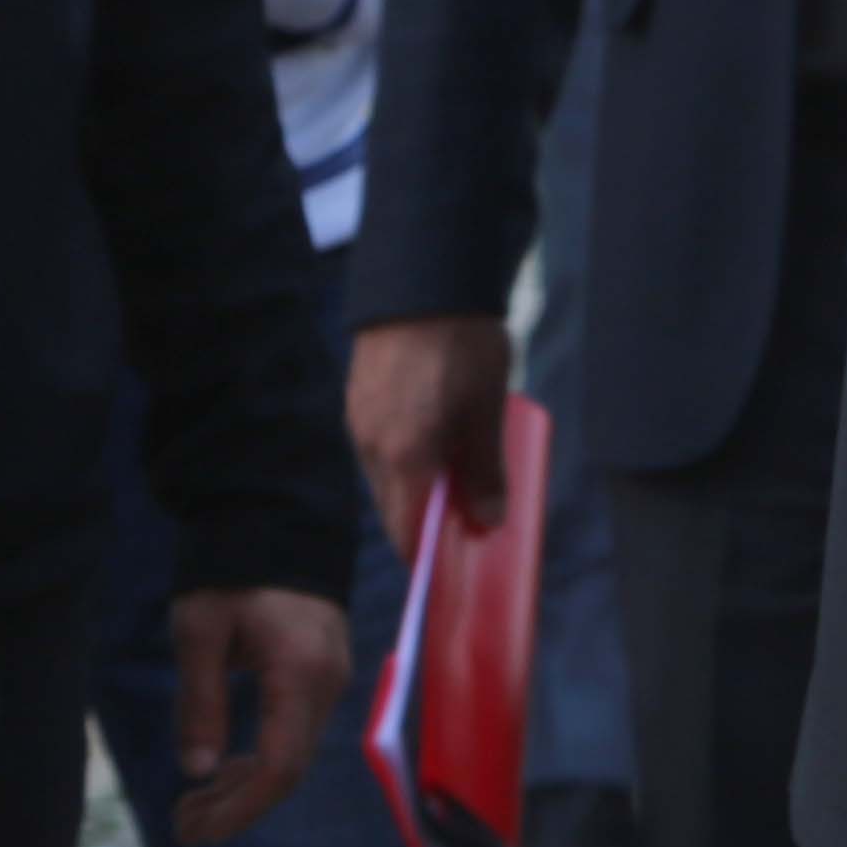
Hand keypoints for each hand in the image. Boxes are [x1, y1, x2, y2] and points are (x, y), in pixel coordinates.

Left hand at [166, 585, 352, 846]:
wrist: (276, 519)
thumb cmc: (231, 571)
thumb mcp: (199, 633)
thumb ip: (200, 703)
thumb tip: (198, 772)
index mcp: (300, 673)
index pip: (279, 767)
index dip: (238, 809)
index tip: (193, 831)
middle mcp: (328, 683)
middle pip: (288, 770)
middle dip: (234, 807)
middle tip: (181, 826)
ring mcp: (331, 679)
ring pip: (293, 755)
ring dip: (244, 788)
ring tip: (191, 805)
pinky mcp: (323, 674)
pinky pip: (296, 733)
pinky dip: (260, 760)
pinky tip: (224, 768)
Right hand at [350, 314, 517, 569]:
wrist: (424, 275)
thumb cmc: (463, 343)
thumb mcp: (488, 408)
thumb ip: (486, 469)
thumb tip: (489, 521)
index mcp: (405, 455)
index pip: (409, 532)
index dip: (430, 557)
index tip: (453, 571)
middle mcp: (372, 446)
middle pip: (396, 509)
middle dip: (427, 524)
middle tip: (467, 524)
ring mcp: (358, 423)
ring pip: (386, 479)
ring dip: (416, 489)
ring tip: (459, 479)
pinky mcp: (357, 401)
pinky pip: (378, 449)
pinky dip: (404, 460)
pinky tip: (433, 445)